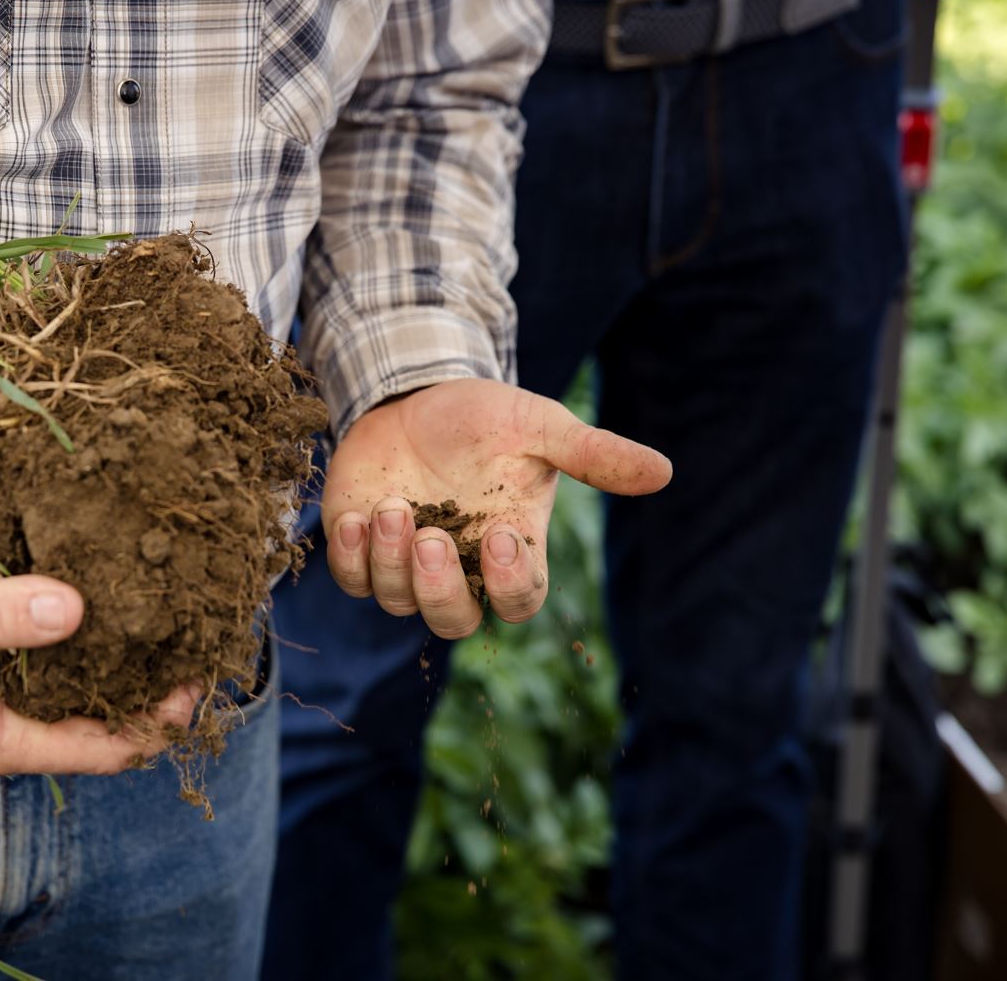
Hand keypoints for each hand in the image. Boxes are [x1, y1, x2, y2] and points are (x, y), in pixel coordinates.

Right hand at [0, 552, 198, 779]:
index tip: (195, 679)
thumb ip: (7, 613)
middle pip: (89, 735)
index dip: (154, 721)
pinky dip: (71, 667)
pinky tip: (91, 625)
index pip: (100, 750)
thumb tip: (79, 608)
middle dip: (140, 700)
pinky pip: (37, 692)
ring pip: (63, 711)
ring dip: (107, 680)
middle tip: (186, 650)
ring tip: (154, 635)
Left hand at [322, 378, 671, 636]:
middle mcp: (457, 568)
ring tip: (390, 508)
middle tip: (431, 536)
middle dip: (438, 588)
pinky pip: (352, 578)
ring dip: (391, 562)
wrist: (416, 393)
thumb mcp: (540, 427)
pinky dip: (349, 556)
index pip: (519, 600)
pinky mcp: (360, 547)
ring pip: (397, 602)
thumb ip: (593, 455)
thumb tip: (664, 471)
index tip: (497, 537)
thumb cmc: (485, 417)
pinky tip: (353, 516)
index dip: (509, 584)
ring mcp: (405, 563)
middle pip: (452, 620)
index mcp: (509, 548)